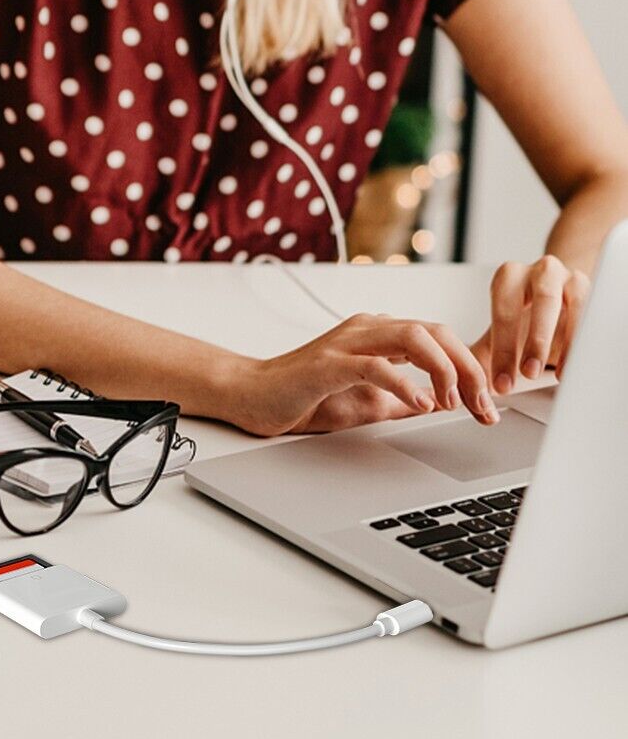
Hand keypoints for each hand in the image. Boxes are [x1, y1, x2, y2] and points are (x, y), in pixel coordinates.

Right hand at [231, 313, 497, 436]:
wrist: (249, 395)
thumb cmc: (302, 396)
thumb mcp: (366, 402)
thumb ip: (400, 399)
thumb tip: (439, 405)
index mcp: (378, 336)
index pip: (440, 338)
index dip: (472, 368)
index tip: (489, 405)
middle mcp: (366, 330)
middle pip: (436, 332)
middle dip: (470, 369)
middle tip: (485, 408)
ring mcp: (346, 343)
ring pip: (413, 336)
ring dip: (445, 371)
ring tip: (456, 404)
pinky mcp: (327, 364)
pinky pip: (376, 365)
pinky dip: (405, 384)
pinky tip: (422, 405)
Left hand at [468, 254, 589, 394]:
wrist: (561, 293)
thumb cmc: (528, 314)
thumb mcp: (504, 329)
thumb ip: (487, 353)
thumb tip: (468, 386)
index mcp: (509, 277)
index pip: (504, 311)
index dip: (503, 349)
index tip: (502, 382)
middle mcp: (540, 272)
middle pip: (541, 303)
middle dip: (534, 341)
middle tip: (527, 374)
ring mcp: (570, 278)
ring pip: (572, 305)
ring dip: (565, 342)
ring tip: (557, 375)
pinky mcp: (593, 290)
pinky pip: (592, 315)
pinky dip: (583, 342)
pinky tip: (575, 364)